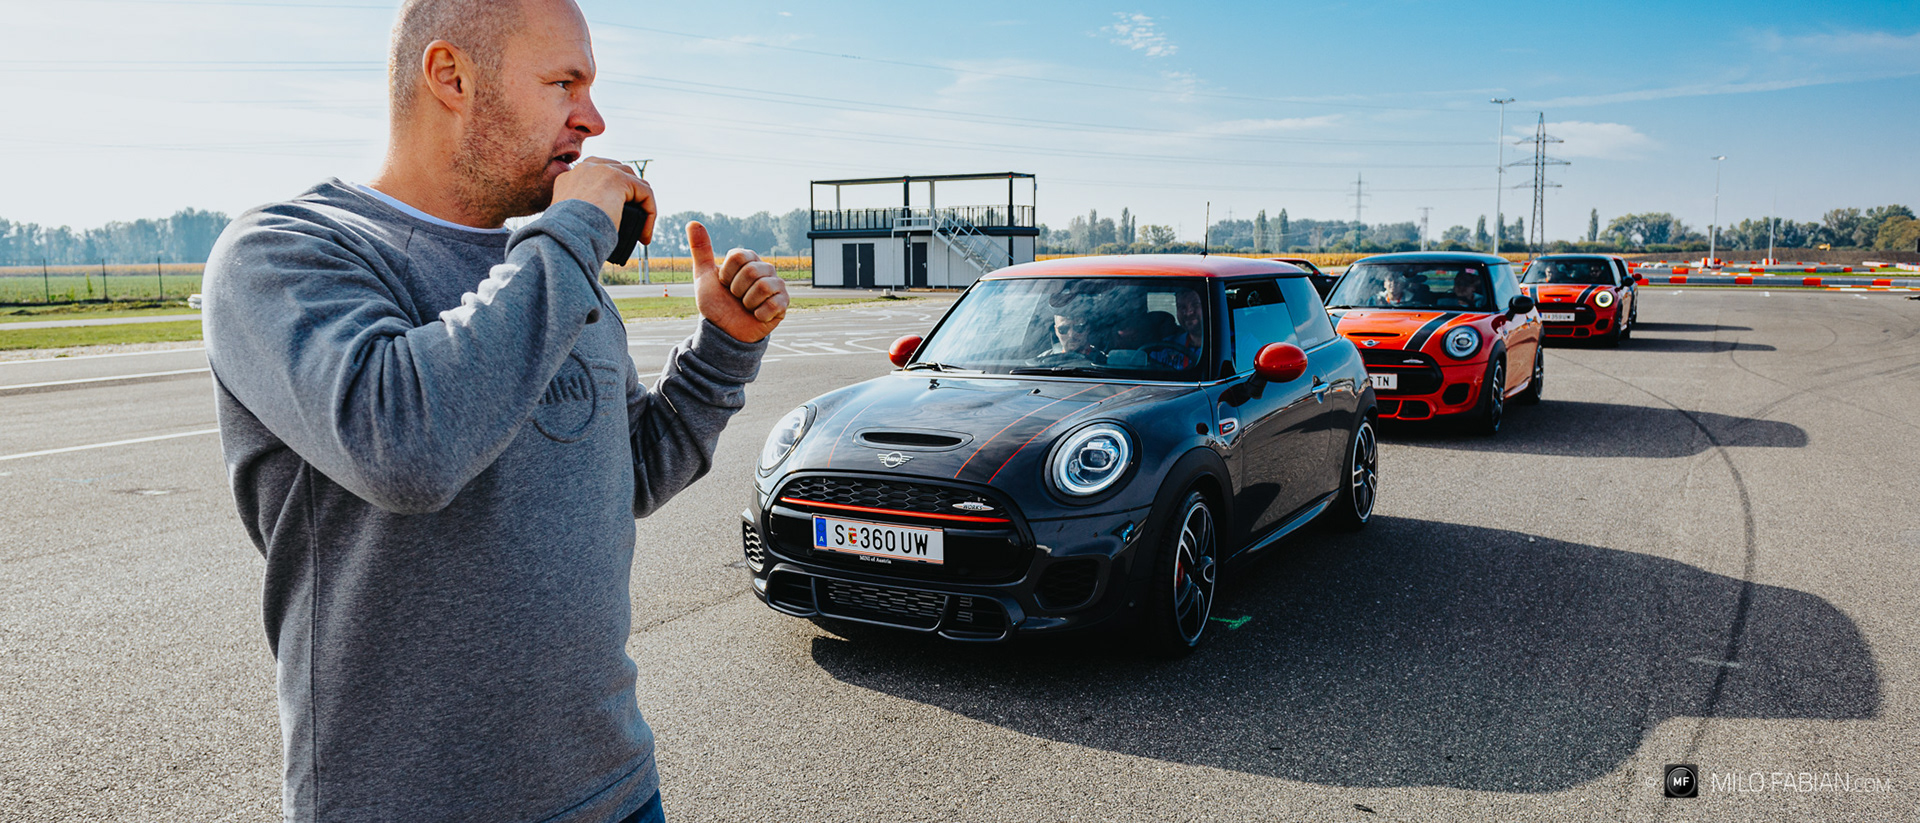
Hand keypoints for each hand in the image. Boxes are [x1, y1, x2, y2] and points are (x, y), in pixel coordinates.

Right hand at [551, 157, 655, 243]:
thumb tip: (607, 222)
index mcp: (571, 178)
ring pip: (635, 184)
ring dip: (644, 208)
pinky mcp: (618, 178)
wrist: (563, 238)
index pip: (600, 176)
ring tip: (641, 234)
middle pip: (620, 174)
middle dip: (632, 197)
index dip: (615, 196)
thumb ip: (584, 214)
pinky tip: (644, 236)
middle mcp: (584, 168)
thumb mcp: (572, 223)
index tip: (619, 220)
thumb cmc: (567, 240)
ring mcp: (601, 170)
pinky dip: (650, 214)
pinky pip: (645, 192)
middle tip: (636, 224)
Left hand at [690, 221, 787, 342]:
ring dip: (747, 303)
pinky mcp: (784, 303)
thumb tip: (692, 222)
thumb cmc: (716, 302)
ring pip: (763, 287)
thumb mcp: (703, 276)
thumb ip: (701, 249)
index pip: (738, 257)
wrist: (724, 330)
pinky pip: (773, 304)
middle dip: (736, 290)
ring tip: (746, 306)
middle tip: (735, 297)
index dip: (726, 274)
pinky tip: (756, 315)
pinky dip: (759, 314)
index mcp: (748, 259)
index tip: (724, 284)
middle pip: (751, 271)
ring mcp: (777, 285)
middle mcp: (765, 268)